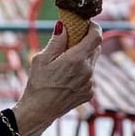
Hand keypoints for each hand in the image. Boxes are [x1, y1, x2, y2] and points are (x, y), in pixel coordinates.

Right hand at [12, 21, 101, 135]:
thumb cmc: (38, 83)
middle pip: (96, 48)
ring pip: (93, 62)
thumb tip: (64, 25)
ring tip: (67, 63)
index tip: (88, 24)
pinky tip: (68, 78)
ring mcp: (90, 83)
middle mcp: (88, 71)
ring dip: (84, 58)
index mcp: (76, 60)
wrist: (39, 111)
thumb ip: (57, 41)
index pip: (96, 36)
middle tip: (74, 41)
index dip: (94, 27)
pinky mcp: (90, 93)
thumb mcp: (42, 58)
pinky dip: (83, 72)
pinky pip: (90, 76)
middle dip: (87, 42)